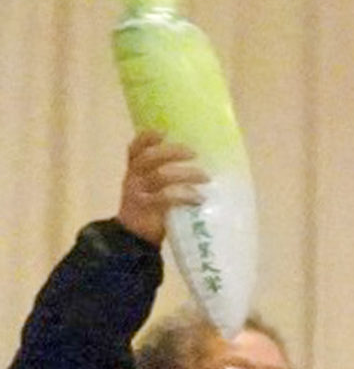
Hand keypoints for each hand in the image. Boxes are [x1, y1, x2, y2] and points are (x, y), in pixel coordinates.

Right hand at [115, 132, 206, 247]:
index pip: (135, 148)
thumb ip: (162, 175)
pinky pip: (167, 198)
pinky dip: (185, 196)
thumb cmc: (148, 209)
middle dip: (172, 152)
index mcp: (133, 170)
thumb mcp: (150, 189)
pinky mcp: (147, 209)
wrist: (133, 237)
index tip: (164, 131)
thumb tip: (195, 164)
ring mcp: (138, 193)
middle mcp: (133, 178)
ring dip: (185, 174)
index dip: (147, 138)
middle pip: (150, 158)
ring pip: (160, 176)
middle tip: (194, 153)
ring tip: (205, 177)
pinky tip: (199, 198)